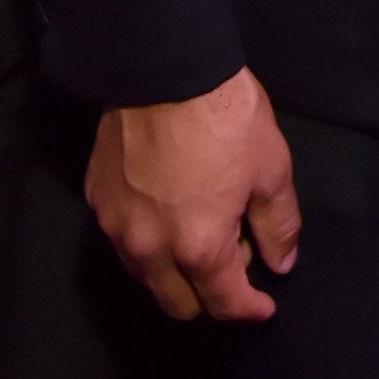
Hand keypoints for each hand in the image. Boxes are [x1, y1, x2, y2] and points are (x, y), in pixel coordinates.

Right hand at [85, 66, 301, 323]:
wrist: (164, 68)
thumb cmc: (225, 117)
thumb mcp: (271, 168)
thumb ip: (278, 225)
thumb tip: (281, 263)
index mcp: (198, 246)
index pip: (223, 303)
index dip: (248, 310)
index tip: (262, 307)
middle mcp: (150, 248)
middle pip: (176, 304)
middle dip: (209, 298)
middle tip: (234, 261)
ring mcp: (116, 226)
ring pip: (144, 277)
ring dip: (173, 275)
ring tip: (200, 237)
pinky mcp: (97, 199)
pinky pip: (122, 241)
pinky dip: (147, 242)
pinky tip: (166, 214)